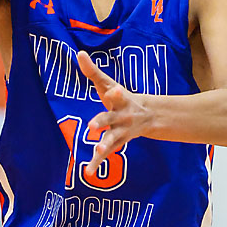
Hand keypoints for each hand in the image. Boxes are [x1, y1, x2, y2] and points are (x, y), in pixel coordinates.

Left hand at [77, 51, 149, 177]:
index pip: (116, 94)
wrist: (148, 117)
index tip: (114, 90)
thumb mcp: (107, 84)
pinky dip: (96, 164)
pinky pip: (105, 155)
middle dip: (102, 122)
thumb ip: (92, 71)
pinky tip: (88, 173)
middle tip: (92, 127)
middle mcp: (121, 116)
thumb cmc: (120, 98)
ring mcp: (120, 131)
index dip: (115, 92)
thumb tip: (79, 53)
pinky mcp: (116, 144)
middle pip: (110, 118)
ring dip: (104, 147)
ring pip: (111, 140)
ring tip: (97, 153)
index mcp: (119, 100)